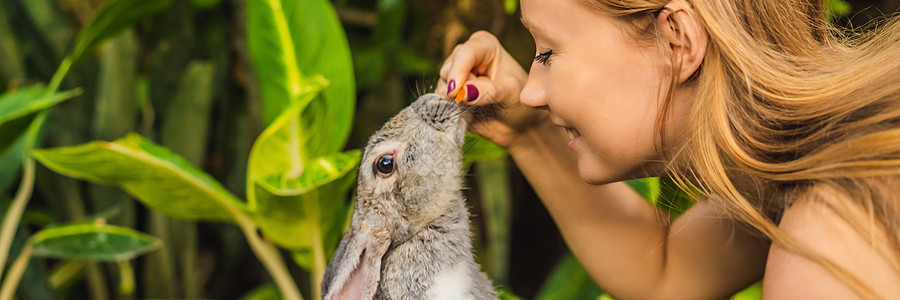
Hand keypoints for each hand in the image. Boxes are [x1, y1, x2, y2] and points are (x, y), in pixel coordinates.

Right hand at [436, 31, 545, 147]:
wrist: (515, 124)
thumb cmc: (518, 101)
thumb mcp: (510, 93)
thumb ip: (488, 92)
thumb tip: (464, 92)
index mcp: (484, 46)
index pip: (465, 53)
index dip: (458, 71)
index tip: (455, 90)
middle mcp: (465, 57)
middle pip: (448, 70)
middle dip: (459, 89)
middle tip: (479, 101)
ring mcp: (455, 76)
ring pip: (442, 88)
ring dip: (456, 102)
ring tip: (478, 108)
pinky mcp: (448, 94)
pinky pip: (440, 103)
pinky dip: (451, 111)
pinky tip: (469, 115)